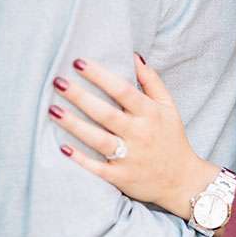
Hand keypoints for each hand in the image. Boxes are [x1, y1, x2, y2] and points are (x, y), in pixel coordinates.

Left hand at [49, 53, 219, 219]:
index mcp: (150, 114)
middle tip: (57, 82)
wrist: (182, 181)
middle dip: (80, 97)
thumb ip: (152, 81)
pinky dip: (81, 159)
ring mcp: (130, 157)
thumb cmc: (171, 138)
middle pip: (106, 113)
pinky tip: (62, 147)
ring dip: (74, 125)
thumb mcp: (168, 107)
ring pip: (98, 140)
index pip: (123, 90)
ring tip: (53, 110)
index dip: (100, 76)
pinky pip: (98, 168)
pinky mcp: (122, 177)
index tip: (78, 62)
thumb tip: (134, 55)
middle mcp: (140, 134)